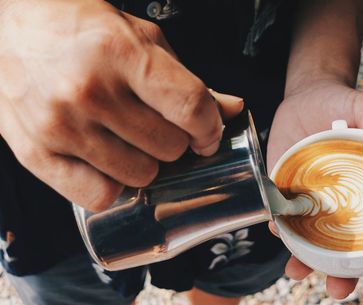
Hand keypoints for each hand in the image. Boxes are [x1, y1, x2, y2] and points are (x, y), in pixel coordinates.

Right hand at [0, 0, 242, 210]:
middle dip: (175, 141)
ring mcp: (60, 126)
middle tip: (158, 126)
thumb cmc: (77, 30)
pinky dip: (113, 185)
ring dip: (146, 163)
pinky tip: (108, 161)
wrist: (4, 29)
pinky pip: (99, 196)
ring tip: (128, 140)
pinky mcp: (36, 154)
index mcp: (121, 53)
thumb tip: (232, 109)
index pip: (190, 107)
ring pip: (141, 176)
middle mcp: (89, 91)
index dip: (210, 127)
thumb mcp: (140, 39)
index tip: (207, 132)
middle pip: (170, 148)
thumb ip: (188, 79)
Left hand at [266, 79, 362, 298]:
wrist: (308, 94)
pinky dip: (280, 228)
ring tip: (297, 272)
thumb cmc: (347, 104)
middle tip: (338, 289)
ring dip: (306, 262)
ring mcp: (314, 201)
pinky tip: (278, 232)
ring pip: (313, 241)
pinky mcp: (287, 192)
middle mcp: (344, 204)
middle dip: (344, 274)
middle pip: (348, 248)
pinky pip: (284, 216)